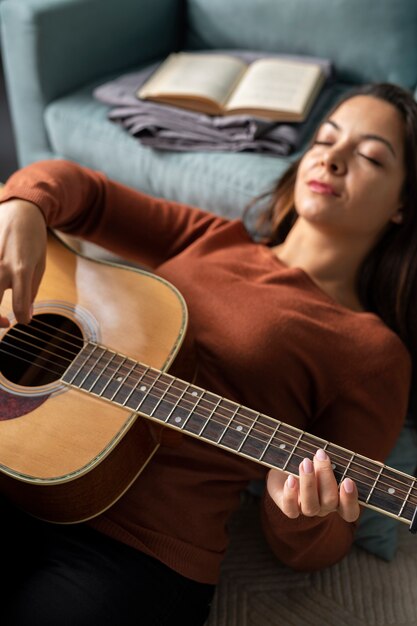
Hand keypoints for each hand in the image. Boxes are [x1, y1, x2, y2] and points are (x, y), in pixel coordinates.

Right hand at [0, 199, 46, 326]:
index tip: (22, 319)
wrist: (20, 209)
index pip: (18, 306)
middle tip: (4, 322)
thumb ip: (31, 290)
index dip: (22, 318)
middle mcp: (1, 267)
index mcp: (21, 270)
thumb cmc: (33, 238)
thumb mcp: (40, 264)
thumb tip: (25, 314)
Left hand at [266, 448, 359, 521]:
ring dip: (309, 483)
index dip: (350, 500)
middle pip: (329, 501)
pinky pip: (290, 509)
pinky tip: (290, 478)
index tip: (348, 481)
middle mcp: (323, 508)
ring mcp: (305, 509)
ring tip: (305, 462)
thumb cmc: (314, 465)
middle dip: (325, 477)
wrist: (285, 467)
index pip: (350, 512)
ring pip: (311, 507)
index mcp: (338, 501)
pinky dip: (291, 495)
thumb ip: (352, 464)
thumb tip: (378, 464)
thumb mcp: (332, 462)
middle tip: (320, 455)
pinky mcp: (287, 506)